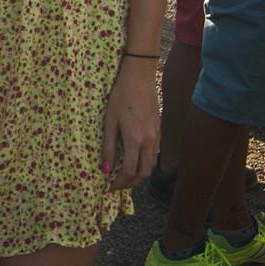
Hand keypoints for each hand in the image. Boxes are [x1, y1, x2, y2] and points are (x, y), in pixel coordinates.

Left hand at [103, 56, 159, 187]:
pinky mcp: (159, 130)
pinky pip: (154, 153)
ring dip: (139, 173)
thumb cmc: (119, 97)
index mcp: (135, 139)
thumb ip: (108, 147)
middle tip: (116, 184)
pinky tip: (133, 157)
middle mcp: (149, 141)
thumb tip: (105, 169)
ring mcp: (156, 136)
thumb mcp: (109, 121)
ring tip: (123, 173)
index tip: (108, 188)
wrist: (139, 78)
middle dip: (130, 183)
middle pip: (144, 173)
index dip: (119, 184)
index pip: (130, 172)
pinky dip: (144, 161)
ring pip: (151, 164)